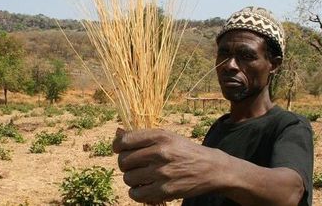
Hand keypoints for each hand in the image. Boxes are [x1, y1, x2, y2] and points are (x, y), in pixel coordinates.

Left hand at [113, 128, 228, 203]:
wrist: (211, 168)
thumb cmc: (184, 151)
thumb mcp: (167, 136)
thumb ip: (142, 136)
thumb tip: (117, 134)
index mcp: (159, 136)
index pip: (125, 141)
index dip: (117, 146)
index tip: (120, 150)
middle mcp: (160, 153)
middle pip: (124, 161)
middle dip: (125, 164)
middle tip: (134, 165)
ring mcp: (162, 173)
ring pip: (128, 178)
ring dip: (131, 178)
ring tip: (141, 176)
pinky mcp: (166, 190)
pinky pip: (136, 194)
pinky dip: (136, 192)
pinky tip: (143, 187)